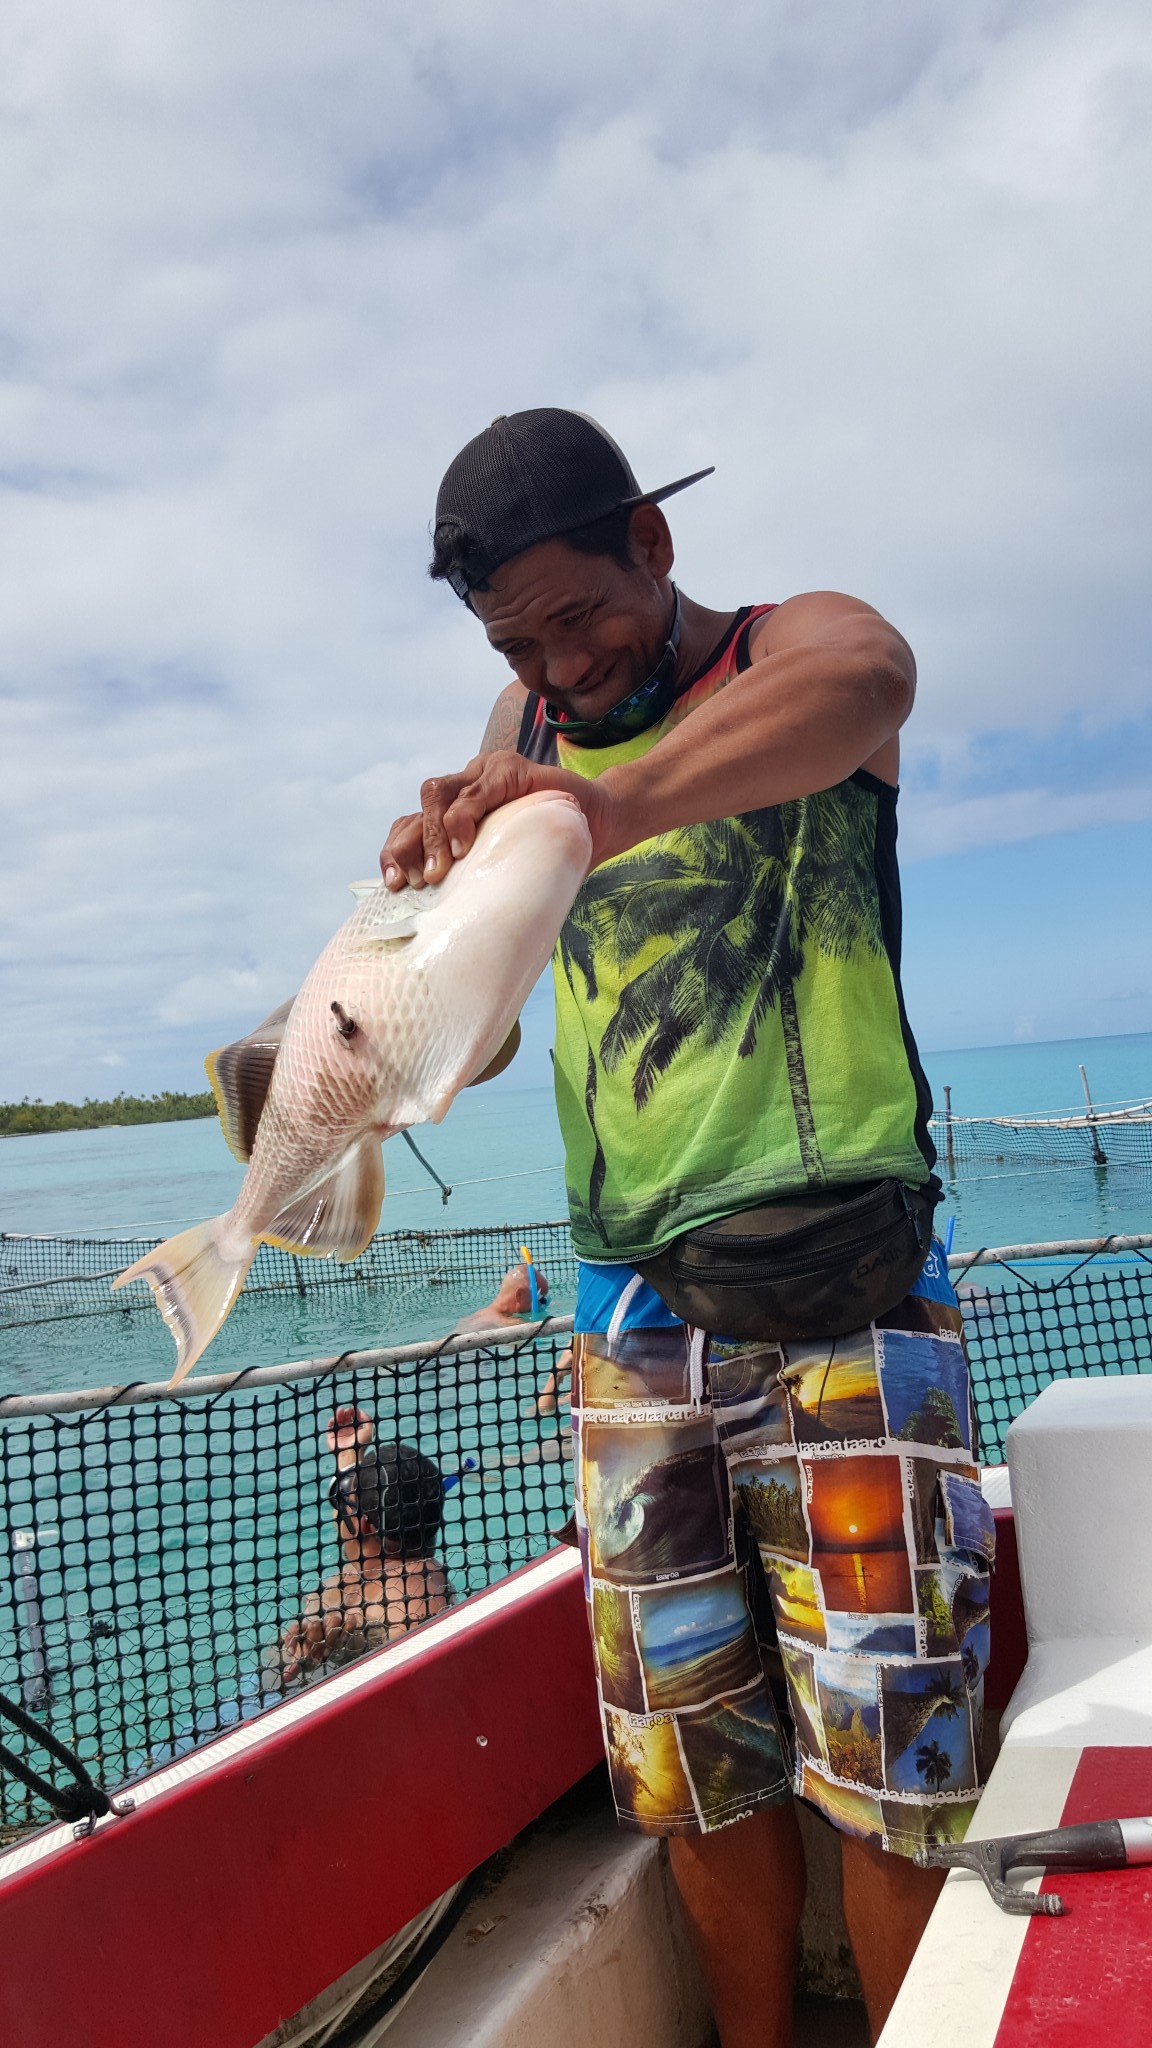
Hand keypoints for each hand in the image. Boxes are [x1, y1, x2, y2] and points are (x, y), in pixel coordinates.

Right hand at [326, 1404, 372, 1461]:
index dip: (352, 1412)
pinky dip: (331, 1422)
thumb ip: (367, 1418)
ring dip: (338, 1415)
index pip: (353, 1418)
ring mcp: (340, 1434)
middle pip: (345, 1418)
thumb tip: (359, 1411)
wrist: (351, 1454)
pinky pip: (330, 1427)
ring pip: (338, 1421)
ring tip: (339, 1411)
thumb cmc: (361, 1443)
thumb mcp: (369, 1429)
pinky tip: (334, 1419)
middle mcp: (348, 1432)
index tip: (352, 1409)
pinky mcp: (332, 1438)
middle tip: (345, 1410)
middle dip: (345, 1412)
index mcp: (357, 1430)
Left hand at [380, 751, 617, 889]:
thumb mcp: (505, 869)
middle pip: (416, 812)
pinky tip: (462, 847)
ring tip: (437, 872)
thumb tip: (451, 933)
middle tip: (411, 884)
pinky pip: (474, 791)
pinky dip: (462, 819)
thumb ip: (478, 881)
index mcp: (454, 815)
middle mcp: (463, 789)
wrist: (600, 823)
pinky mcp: (506, 770)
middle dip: (406, 848)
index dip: (395, 852)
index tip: (393, 886)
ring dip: (431, 836)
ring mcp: (482, 775)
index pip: (409, 826)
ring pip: (436, 796)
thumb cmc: (550, 852)